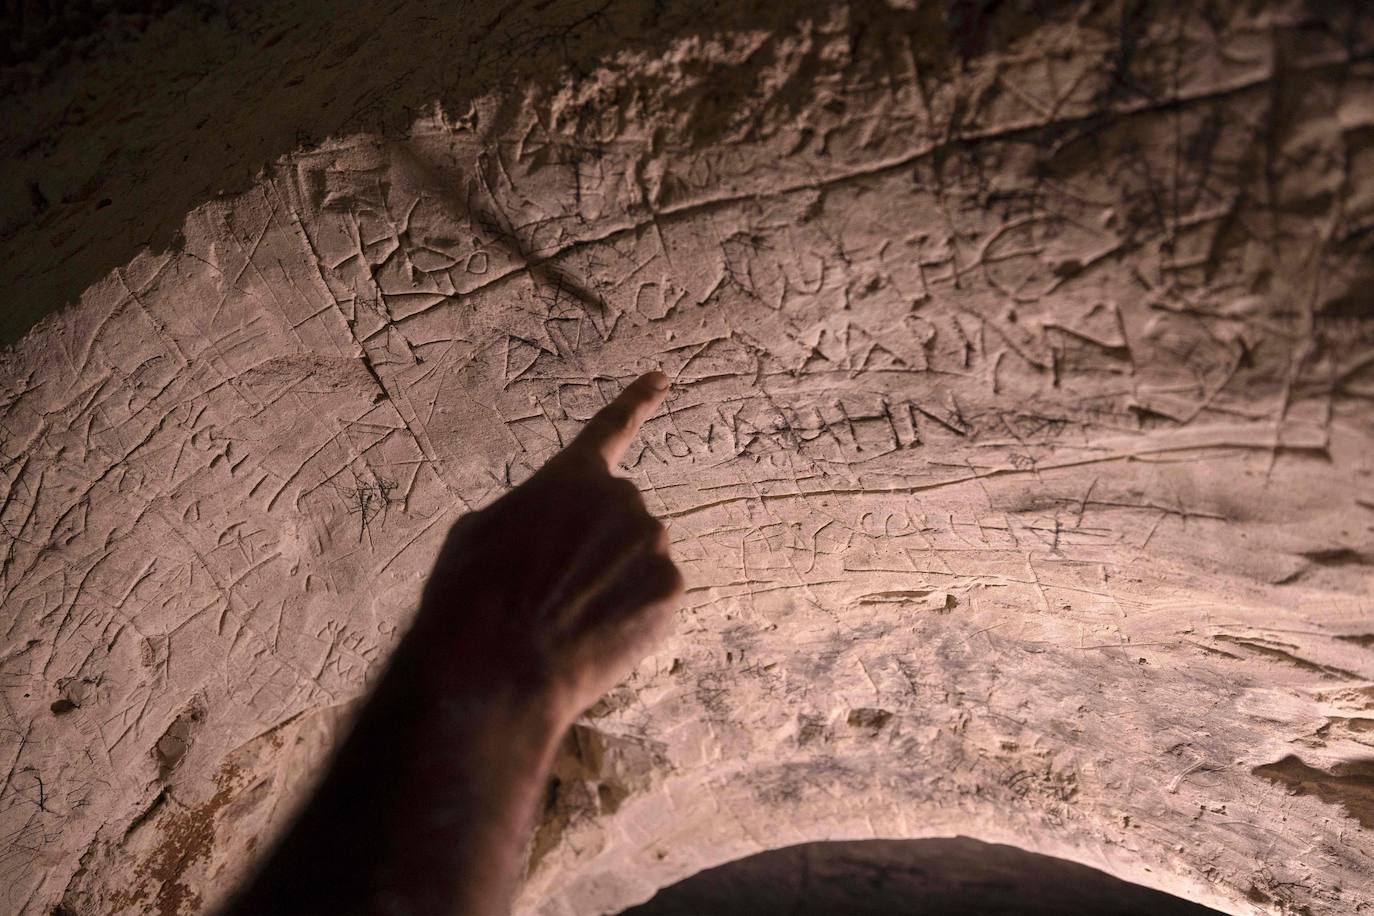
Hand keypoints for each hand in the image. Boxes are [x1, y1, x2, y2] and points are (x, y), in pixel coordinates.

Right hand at [412, 370, 682, 724]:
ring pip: (637, 561)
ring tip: (565, 616)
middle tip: (552, 587)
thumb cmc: (473, 596)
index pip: (611, 428)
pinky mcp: (670, 592)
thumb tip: (550, 530)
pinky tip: (592, 637)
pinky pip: (653, 600)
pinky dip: (630, 617)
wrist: (496, 665)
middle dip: (597, 545)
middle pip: (620, 518)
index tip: (664, 377)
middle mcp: (623, 501)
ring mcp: (652, 546)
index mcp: (572, 478)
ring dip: (612, 582)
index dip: (638, 400)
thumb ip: (534, 515)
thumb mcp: (480, 533)